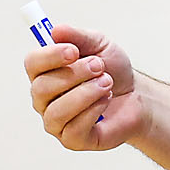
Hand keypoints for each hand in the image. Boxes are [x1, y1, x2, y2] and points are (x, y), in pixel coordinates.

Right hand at [25, 25, 146, 150]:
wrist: (136, 96)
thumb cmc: (112, 70)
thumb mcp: (100, 45)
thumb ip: (78, 37)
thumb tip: (55, 30)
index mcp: (45, 72)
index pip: (32, 63)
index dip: (50, 56)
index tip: (73, 51)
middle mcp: (44, 99)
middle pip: (42, 87)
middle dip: (75, 74)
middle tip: (100, 66)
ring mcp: (56, 121)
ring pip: (56, 111)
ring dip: (86, 93)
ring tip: (107, 83)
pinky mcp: (72, 139)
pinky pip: (73, 128)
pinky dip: (93, 110)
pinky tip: (106, 100)